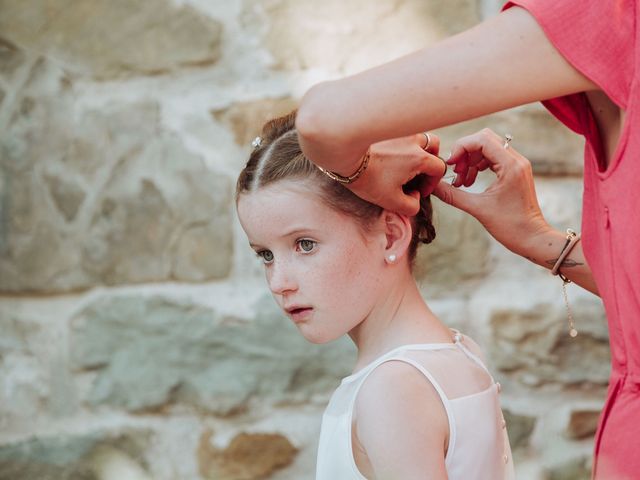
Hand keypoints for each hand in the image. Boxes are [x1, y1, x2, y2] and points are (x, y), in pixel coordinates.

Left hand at [346, 133, 446, 215]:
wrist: (345, 156)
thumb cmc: (368, 179)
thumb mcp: (391, 201)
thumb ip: (411, 206)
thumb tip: (415, 197)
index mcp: (419, 158)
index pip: (439, 168)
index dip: (432, 182)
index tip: (419, 190)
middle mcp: (413, 140)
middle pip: (433, 145)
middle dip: (430, 159)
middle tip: (417, 172)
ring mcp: (400, 130)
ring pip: (417, 136)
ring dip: (416, 149)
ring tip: (402, 163)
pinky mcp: (386, 126)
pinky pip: (401, 131)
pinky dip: (401, 142)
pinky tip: (388, 154)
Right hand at [433, 128, 551, 255]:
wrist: (532, 238)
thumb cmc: (510, 226)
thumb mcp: (477, 209)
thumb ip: (452, 195)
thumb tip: (432, 186)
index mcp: (511, 165)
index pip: (482, 139)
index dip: (461, 147)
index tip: (450, 164)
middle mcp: (516, 160)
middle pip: (484, 139)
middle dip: (465, 152)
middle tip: (455, 171)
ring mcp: (517, 165)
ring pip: (488, 148)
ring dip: (470, 160)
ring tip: (461, 181)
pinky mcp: (515, 172)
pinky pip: (493, 159)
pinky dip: (477, 166)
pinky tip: (469, 182)